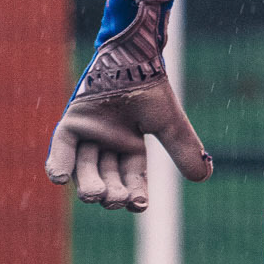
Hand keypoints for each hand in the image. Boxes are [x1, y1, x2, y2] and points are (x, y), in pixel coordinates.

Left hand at [45, 0, 211, 211]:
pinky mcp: (72, 121)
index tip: (139, 205)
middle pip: (107, 177)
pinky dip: (58, 162)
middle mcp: (108, 144)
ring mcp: (89, 134)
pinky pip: (62, 146)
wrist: (134, 59)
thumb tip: (205, 175)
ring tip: (93, 195)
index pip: (132, 178)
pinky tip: (58, 178)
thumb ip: (183, 148)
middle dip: (111, 192)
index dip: (135, 193)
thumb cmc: (151, 88)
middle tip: (114, 200)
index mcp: (131, 147)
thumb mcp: (169, 124)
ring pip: (85, 167)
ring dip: (87, 183)